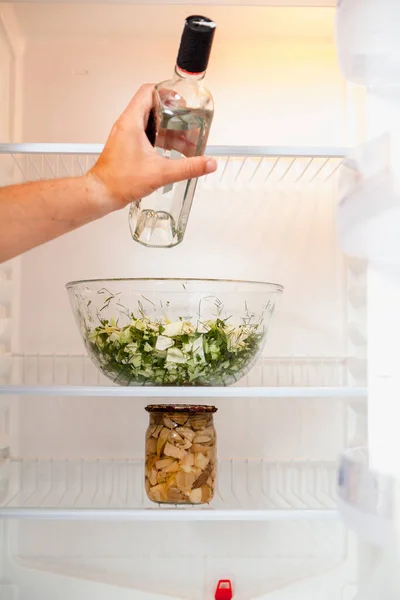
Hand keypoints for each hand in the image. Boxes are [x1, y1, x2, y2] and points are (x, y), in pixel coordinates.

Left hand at [88, 84, 216, 209]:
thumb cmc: (120, 181)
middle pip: (151, 105)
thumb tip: (208, 163)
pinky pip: (144, 134)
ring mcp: (125, 135)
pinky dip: (158, 138)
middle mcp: (126, 124)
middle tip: (186, 120)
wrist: (102, 193)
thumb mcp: (161, 173)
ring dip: (166, 128)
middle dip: (172, 113)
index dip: (166, 92)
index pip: (148, 91)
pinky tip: (170, 150)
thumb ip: (188, 167)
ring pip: (149, 121)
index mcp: (131, 121)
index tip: (180, 100)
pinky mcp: (125, 145)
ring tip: (183, 138)